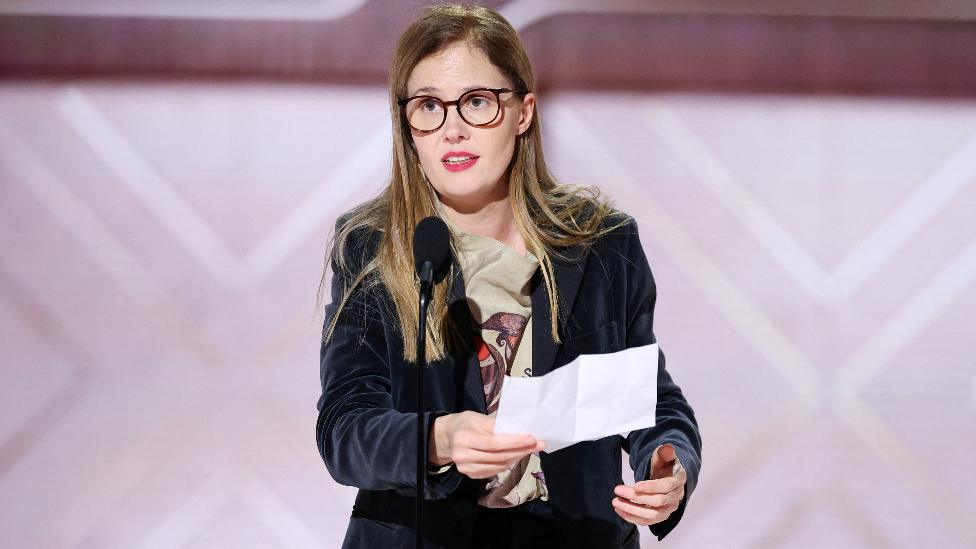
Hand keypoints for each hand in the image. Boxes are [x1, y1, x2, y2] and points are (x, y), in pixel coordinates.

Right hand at [429, 411, 544, 478]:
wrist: (446, 438)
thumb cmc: (464, 423)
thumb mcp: (476, 417)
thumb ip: (495, 424)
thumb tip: (519, 429)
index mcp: (464, 437)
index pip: (493, 442)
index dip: (514, 441)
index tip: (532, 438)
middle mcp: (463, 455)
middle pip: (498, 456)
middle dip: (521, 450)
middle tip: (539, 444)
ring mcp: (465, 468)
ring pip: (498, 465)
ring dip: (517, 458)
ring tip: (530, 449)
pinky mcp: (469, 475)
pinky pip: (494, 472)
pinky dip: (507, 464)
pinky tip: (516, 456)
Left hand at [612, 443, 686, 525]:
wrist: (667, 479)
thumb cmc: (664, 467)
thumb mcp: (664, 457)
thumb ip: (664, 453)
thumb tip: (668, 448)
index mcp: (678, 481)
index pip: (666, 486)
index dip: (651, 487)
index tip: (635, 485)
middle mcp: (675, 498)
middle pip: (657, 502)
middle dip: (636, 497)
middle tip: (617, 490)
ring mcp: (668, 509)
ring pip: (652, 515)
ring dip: (632, 510)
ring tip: (616, 502)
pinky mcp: (660, 517)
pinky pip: (646, 522)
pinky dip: (632, 518)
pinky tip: (620, 510)